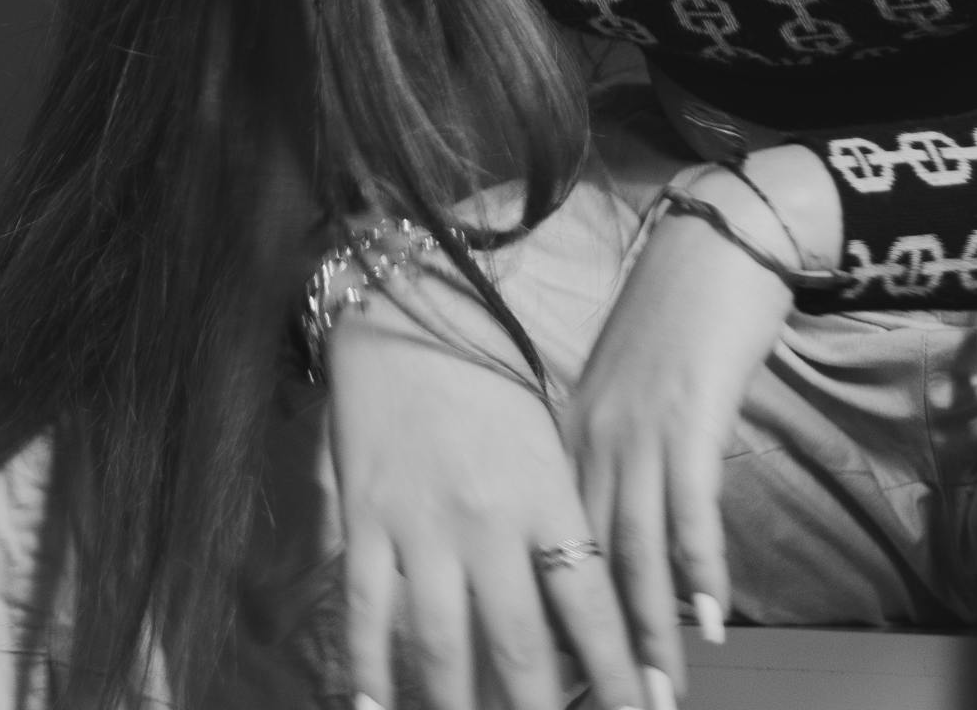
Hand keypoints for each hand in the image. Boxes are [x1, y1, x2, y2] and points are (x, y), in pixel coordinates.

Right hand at [328, 267, 646, 709]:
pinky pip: (364, 613)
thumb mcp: (543, 441)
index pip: (589, 605)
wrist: (409, 304)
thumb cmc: (489, 373)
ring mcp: (421, 524)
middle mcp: (487, 521)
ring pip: (442, 648)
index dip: (613, 674)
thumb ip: (557, 523)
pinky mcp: (364, 519)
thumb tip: (578, 616)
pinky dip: (366, 672)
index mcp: (543, 495)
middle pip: (520, 647)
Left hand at [563, 154, 836, 693]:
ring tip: (658, 692)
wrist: (718, 237)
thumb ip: (613, 449)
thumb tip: (615, 523)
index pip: (554, 542)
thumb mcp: (628, 386)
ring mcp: (640, 425)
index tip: (559, 675)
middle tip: (610, 706)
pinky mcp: (689, 414)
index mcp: (572, 430)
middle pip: (587, 558)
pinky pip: (688, 506)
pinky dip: (698, 566)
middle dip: (601, 644)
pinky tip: (710, 617)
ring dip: (649, 627)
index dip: (558, 613)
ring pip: (632, 546)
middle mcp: (594, 434)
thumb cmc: (678, 312)